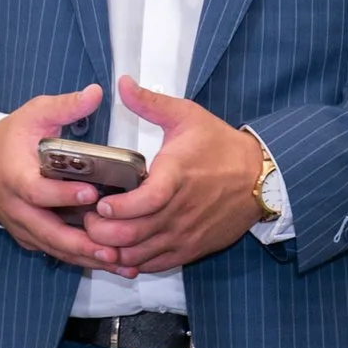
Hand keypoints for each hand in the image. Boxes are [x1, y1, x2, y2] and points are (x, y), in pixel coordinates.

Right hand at [0, 83, 123, 272]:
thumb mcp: (34, 114)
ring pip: (55, 248)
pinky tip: (110, 263)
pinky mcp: (29, 238)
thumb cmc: (11, 138)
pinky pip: (55, 252)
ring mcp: (22, 227)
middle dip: (81, 243)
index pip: (37, 191)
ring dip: (87, 258)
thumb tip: (96, 92)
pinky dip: (81, 259)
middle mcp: (16, 208)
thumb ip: (65, 106)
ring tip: (121, 262)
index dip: (62, 194)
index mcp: (15, 176)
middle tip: (112, 247)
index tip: (91, 193)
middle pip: (48, 232)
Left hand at [81, 77, 267, 274]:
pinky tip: (121, 252)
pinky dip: (134, 262)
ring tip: (98, 235)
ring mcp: (185, 233)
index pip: (145, 201)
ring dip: (114, 249)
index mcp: (177, 176)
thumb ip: (151, 102)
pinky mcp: (191, 248)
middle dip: (102, 231)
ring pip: (140, 254)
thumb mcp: (188, 116)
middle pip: (134, 233)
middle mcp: (180, 210)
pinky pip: (156, 264)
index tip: (101, 202)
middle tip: (88, 220)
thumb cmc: (221, 146)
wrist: (259, 178)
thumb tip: (122, 83)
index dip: (118, 207)